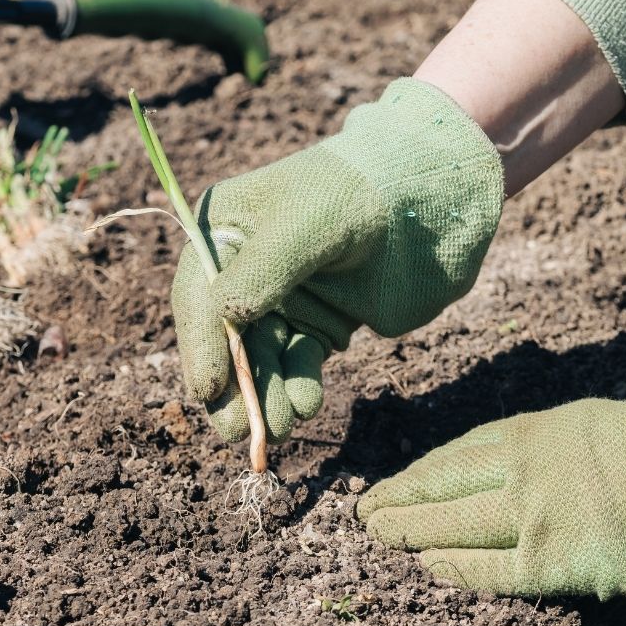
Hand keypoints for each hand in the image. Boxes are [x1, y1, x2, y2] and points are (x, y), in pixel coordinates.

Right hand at [170, 78, 503, 442]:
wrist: (427, 198)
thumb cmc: (358, 193)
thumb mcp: (304, 223)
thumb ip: (262, 270)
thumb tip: (225, 317)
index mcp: (222, 231)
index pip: (198, 296)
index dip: (200, 345)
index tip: (208, 390)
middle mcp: (242, 269)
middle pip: (223, 338)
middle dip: (232, 386)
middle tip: (238, 432)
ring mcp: (281, 299)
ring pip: (260, 360)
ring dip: (266, 396)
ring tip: (283, 425)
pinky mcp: (317, 323)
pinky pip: (297, 364)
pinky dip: (298, 387)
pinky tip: (308, 403)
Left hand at [357, 389, 625, 610]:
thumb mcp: (585, 424)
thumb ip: (538, 445)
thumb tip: (501, 465)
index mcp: (530, 431)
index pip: (457, 454)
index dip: (420, 472)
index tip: (394, 482)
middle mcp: (520, 469)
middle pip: (440, 486)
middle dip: (397, 498)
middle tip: (364, 510)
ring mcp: (532, 515)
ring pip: (452, 525)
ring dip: (408, 531)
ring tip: (378, 534)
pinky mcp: (552, 562)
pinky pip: (490, 569)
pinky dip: (455, 568)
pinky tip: (429, 565)